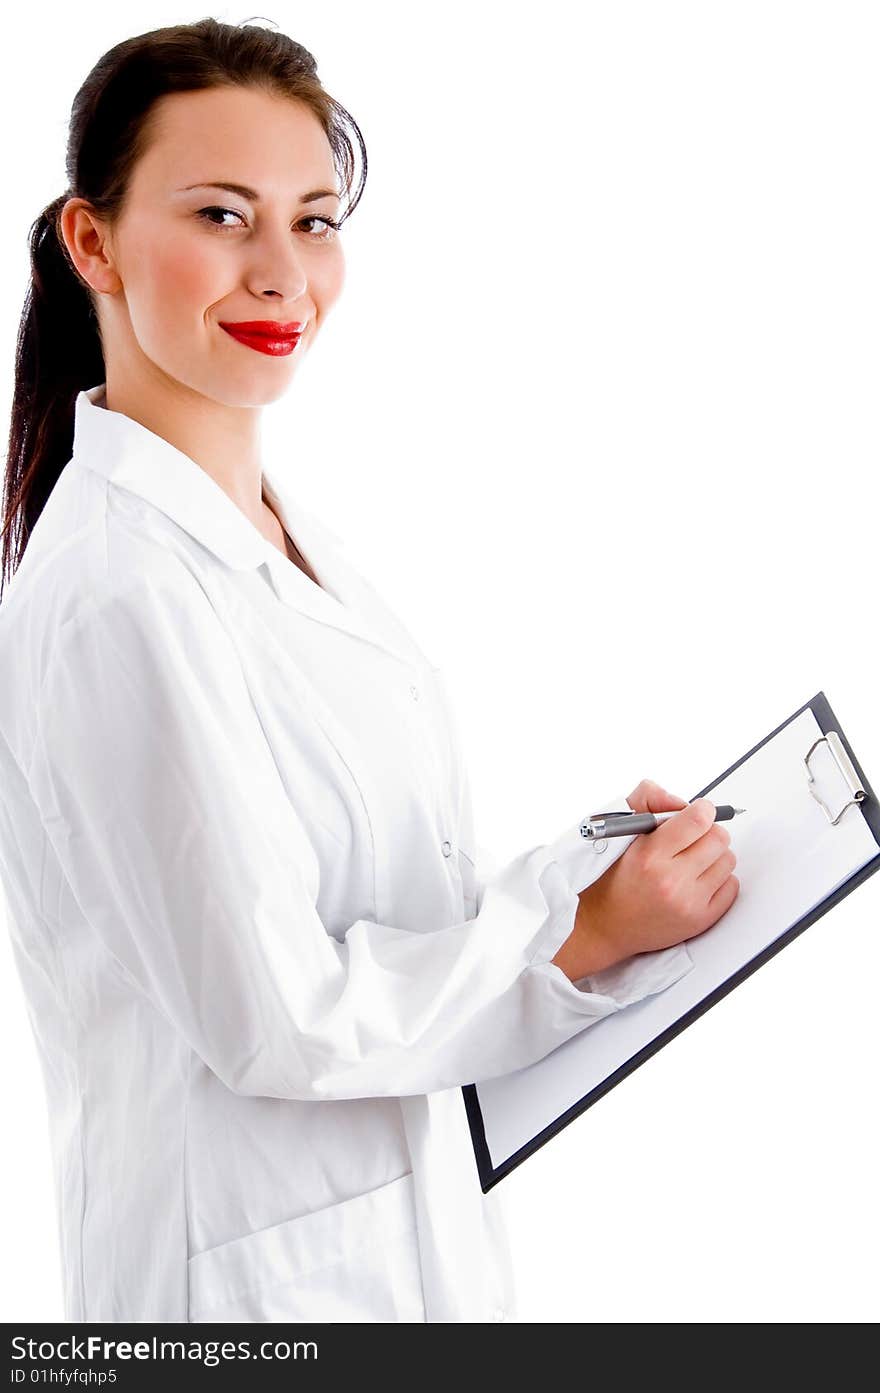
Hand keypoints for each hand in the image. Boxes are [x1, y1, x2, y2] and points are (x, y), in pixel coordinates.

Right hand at [555, 779, 739, 978]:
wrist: (605, 925)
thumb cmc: (612, 878)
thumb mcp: (619, 831)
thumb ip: (647, 800)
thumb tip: (682, 802)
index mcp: (649, 855)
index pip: (697, 820)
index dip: (703, 809)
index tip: (699, 811)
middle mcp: (670, 880)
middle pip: (718, 838)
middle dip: (709, 831)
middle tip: (696, 836)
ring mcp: (688, 902)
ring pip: (728, 860)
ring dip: (715, 855)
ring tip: (694, 860)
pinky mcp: (700, 920)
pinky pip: (731, 887)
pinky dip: (720, 879)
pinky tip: (700, 879)